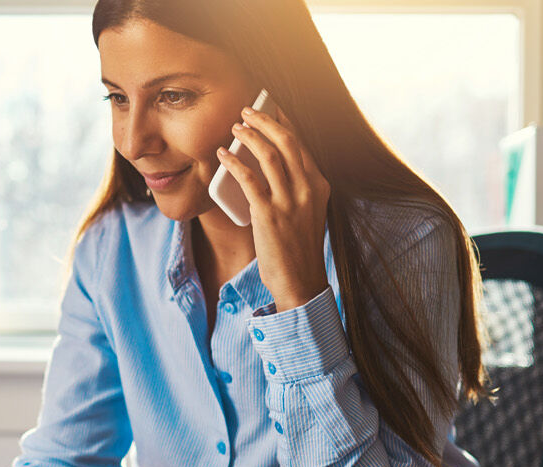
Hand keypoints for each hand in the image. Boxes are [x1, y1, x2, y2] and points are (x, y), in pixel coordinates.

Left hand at [215, 105, 331, 310]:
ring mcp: (290, 202)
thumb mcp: (307, 212)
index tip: (270, 107)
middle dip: (266, 120)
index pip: (301, 144)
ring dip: (249, 135)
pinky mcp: (269, 214)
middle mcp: (308, 189)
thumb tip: (269, 163)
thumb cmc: (299, 248)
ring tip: (235, 126)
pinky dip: (234, 162)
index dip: (284, 122)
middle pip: (287, 141)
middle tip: (247, 109)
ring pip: (269, 155)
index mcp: (319, 186)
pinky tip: (222, 155)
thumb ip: (296, 188)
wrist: (300, 282)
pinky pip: (249, 179)